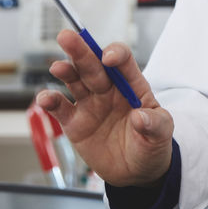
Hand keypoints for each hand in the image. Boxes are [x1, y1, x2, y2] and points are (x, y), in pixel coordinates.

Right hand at [35, 30, 174, 187]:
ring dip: (65, 71)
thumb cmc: (152, 145)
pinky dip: (50, 101)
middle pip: (93, 65)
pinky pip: (60, 109)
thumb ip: (155, 124)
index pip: (123, 62)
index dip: (115, 55)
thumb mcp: (161, 135)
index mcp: (132, 86)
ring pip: (75, 81)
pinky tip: (45, 97)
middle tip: (67, 36)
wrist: (136, 171)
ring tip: (58, 67)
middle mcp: (108, 90)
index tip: (108, 58)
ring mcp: (90, 104)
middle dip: (81, 51)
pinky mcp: (75, 122)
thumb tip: (141, 117)